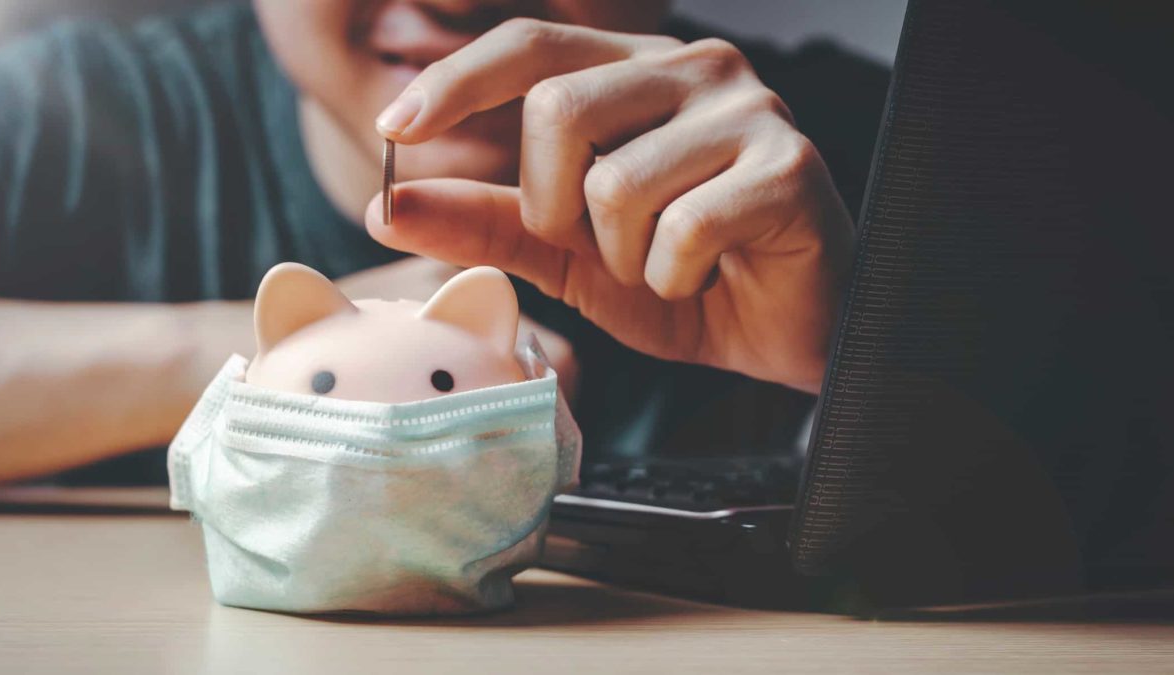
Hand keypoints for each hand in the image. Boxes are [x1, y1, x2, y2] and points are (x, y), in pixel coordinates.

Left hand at [366, 19, 853, 392]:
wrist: (784, 333)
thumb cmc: (682, 279)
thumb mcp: (566, 254)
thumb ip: (486, 222)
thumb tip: (385, 204)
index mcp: (638, 71)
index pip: (532, 45)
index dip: (455, 80)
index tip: (392, 128)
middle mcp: (695, 70)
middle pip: (559, 107)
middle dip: (553, 206)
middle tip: (595, 248)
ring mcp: (749, 112)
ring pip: (616, 182)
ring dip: (623, 257)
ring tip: (664, 265)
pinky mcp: (787, 167)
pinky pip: (682, 229)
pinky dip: (675, 278)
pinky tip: (708, 275)